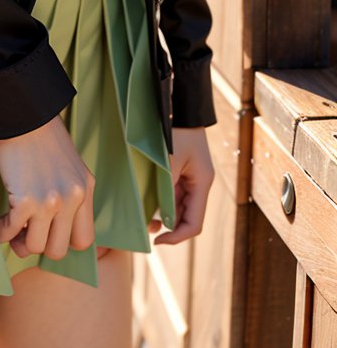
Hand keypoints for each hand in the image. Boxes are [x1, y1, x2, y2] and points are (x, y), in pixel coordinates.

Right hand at [0, 114, 94, 259]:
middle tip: (27, 231)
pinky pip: (11, 232)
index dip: (63, 241)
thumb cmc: (43, 137)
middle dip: (40, 244)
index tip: (48, 232)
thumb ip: (72, 194)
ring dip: (19, 241)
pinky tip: (0, 222)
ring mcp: (50, 202)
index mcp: (85, 190)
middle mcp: (72, 198)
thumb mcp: (70, 166)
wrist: (24, 115)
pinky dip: (2, 231)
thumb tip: (57, 227)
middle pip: (58, 250)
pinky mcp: (26, 200)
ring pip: (34, 247)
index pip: (84, 241)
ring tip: (13, 227)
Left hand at [148, 125, 214, 245]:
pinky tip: (148, 202)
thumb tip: (158, 214)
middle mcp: (199, 184)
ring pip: (179, 207)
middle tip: (146, 231)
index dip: (177, 237)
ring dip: (164, 215)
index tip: (158, 241)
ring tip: (145, 218)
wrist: (179, 105)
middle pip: (187, 217)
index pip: (194, 224)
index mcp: (202, 184)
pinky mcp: (182, 171)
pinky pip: (173, 193)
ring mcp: (190, 178)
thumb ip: (166, 187)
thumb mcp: (170, 160)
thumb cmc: (175, 130)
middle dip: (169, 228)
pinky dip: (162, 201)